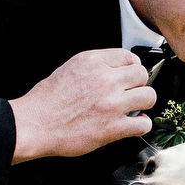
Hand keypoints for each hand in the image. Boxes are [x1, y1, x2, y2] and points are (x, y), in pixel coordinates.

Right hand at [10, 49, 156, 161]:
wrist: (35, 124)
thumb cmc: (47, 100)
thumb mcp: (70, 68)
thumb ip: (95, 66)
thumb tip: (116, 69)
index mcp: (93, 62)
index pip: (129, 57)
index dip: (131, 68)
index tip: (129, 76)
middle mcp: (105, 80)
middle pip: (142, 75)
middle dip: (138, 84)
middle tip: (131, 92)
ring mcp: (111, 104)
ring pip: (149, 96)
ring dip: (143, 102)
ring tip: (135, 107)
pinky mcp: (113, 127)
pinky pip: (143, 124)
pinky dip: (142, 124)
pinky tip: (134, 123)